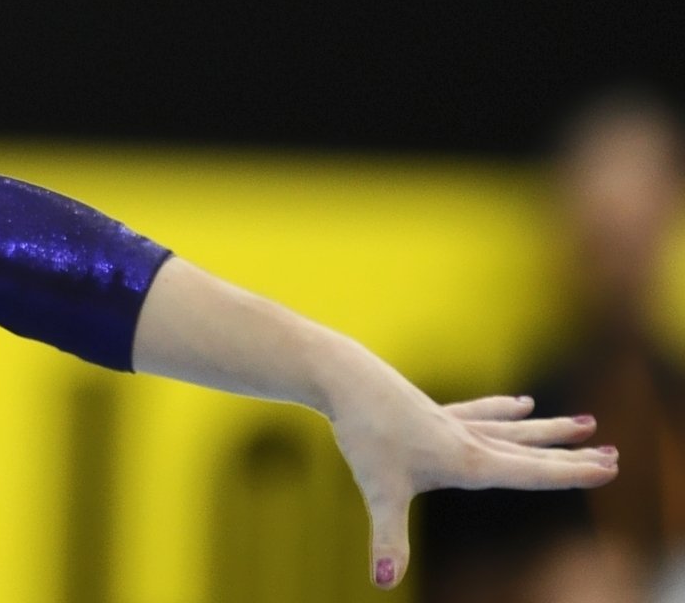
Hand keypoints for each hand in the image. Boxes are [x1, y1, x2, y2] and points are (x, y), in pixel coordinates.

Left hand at [330, 376, 616, 590]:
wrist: (345, 378)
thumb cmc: (365, 435)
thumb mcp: (379, 492)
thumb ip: (387, 539)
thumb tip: (382, 580)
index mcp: (467, 460)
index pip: (530, 471)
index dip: (569, 473)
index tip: (609, 469)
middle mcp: (468, 438)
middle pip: (529, 450)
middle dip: (571, 456)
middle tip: (615, 455)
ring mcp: (451, 421)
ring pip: (511, 428)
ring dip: (548, 430)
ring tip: (584, 422)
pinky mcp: (433, 410)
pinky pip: (479, 412)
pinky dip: (503, 410)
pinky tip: (522, 403)